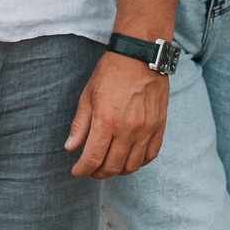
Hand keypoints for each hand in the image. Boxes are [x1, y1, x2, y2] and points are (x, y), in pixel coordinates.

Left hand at [65, 51, 168, 177]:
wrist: (140, 55)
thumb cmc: (111, 73)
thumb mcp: (88, 96)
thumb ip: (80, 125)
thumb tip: (70, 148)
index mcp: (105, 121)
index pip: (92, 159)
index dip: (82, 170)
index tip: (77, 170)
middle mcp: (127, 129)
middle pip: (112, 167)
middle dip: (98, 173)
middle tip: (91, 169)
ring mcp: (145, 129)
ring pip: (132, 165)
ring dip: (118, 170)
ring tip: (110, 165)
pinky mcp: (159, 126)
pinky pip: (150, 155)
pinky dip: (138, 162)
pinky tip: (129, 158)